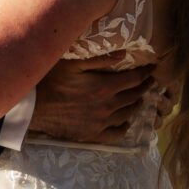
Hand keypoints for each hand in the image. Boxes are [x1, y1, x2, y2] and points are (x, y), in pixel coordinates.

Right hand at [27, 52, 168, 144]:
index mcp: (105, 87)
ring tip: (139, 97)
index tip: (154, 68)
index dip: (147, 73)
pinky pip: (117, 133)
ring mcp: (101, 123)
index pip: (135, 79)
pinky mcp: (93, 134)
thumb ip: (100, 59)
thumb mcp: (74, 64)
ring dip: (137, 104)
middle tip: (150, 81)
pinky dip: (124, 126)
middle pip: (135, 96)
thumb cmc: (51, 81)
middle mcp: (107, 106)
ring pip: (128, 113)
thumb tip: (123, 54)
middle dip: (145, 87)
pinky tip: (125, 120)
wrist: (34, 108)